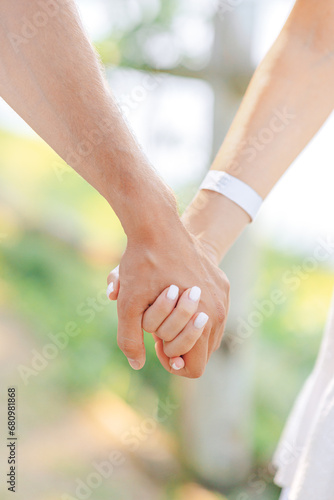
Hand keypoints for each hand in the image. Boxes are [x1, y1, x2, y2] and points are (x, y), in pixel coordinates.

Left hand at [107, 225, 228, 377]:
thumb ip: (130, 340)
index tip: (155, 344)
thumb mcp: (129, 304)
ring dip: (184, 329)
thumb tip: (137, 364)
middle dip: (176, 345)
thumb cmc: (144, 265)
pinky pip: (210, 311)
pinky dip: (193, 312)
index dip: (171, 362)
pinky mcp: (220, 282)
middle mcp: (220, 311)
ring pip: (206, 333)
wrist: (159, 225)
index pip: (194, 369)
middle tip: (157, 327)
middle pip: (201, 353)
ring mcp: (222, 295)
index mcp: (205, 321)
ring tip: (165, 310)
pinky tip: (174, 294)